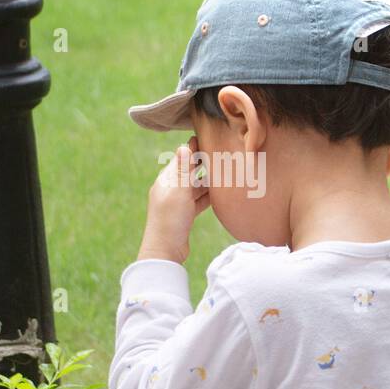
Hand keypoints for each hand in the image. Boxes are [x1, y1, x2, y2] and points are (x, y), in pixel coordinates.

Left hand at [136, 136, 211, 263]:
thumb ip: (183, 170)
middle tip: (220, 153)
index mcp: (166, 181)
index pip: (181, 159)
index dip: (193, 149)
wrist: (165, 251)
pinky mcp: (184, 215)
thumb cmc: (170, 220)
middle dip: (203, 164)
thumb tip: (183, 146)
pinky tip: (219, 193)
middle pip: (189, 172)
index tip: (206, 137)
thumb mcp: (178, 192)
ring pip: (194, 187)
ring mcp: (177, 203)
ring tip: (224, 171)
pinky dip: (207, 196)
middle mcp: (170, 189)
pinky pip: (197, 201)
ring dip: (207, 180)